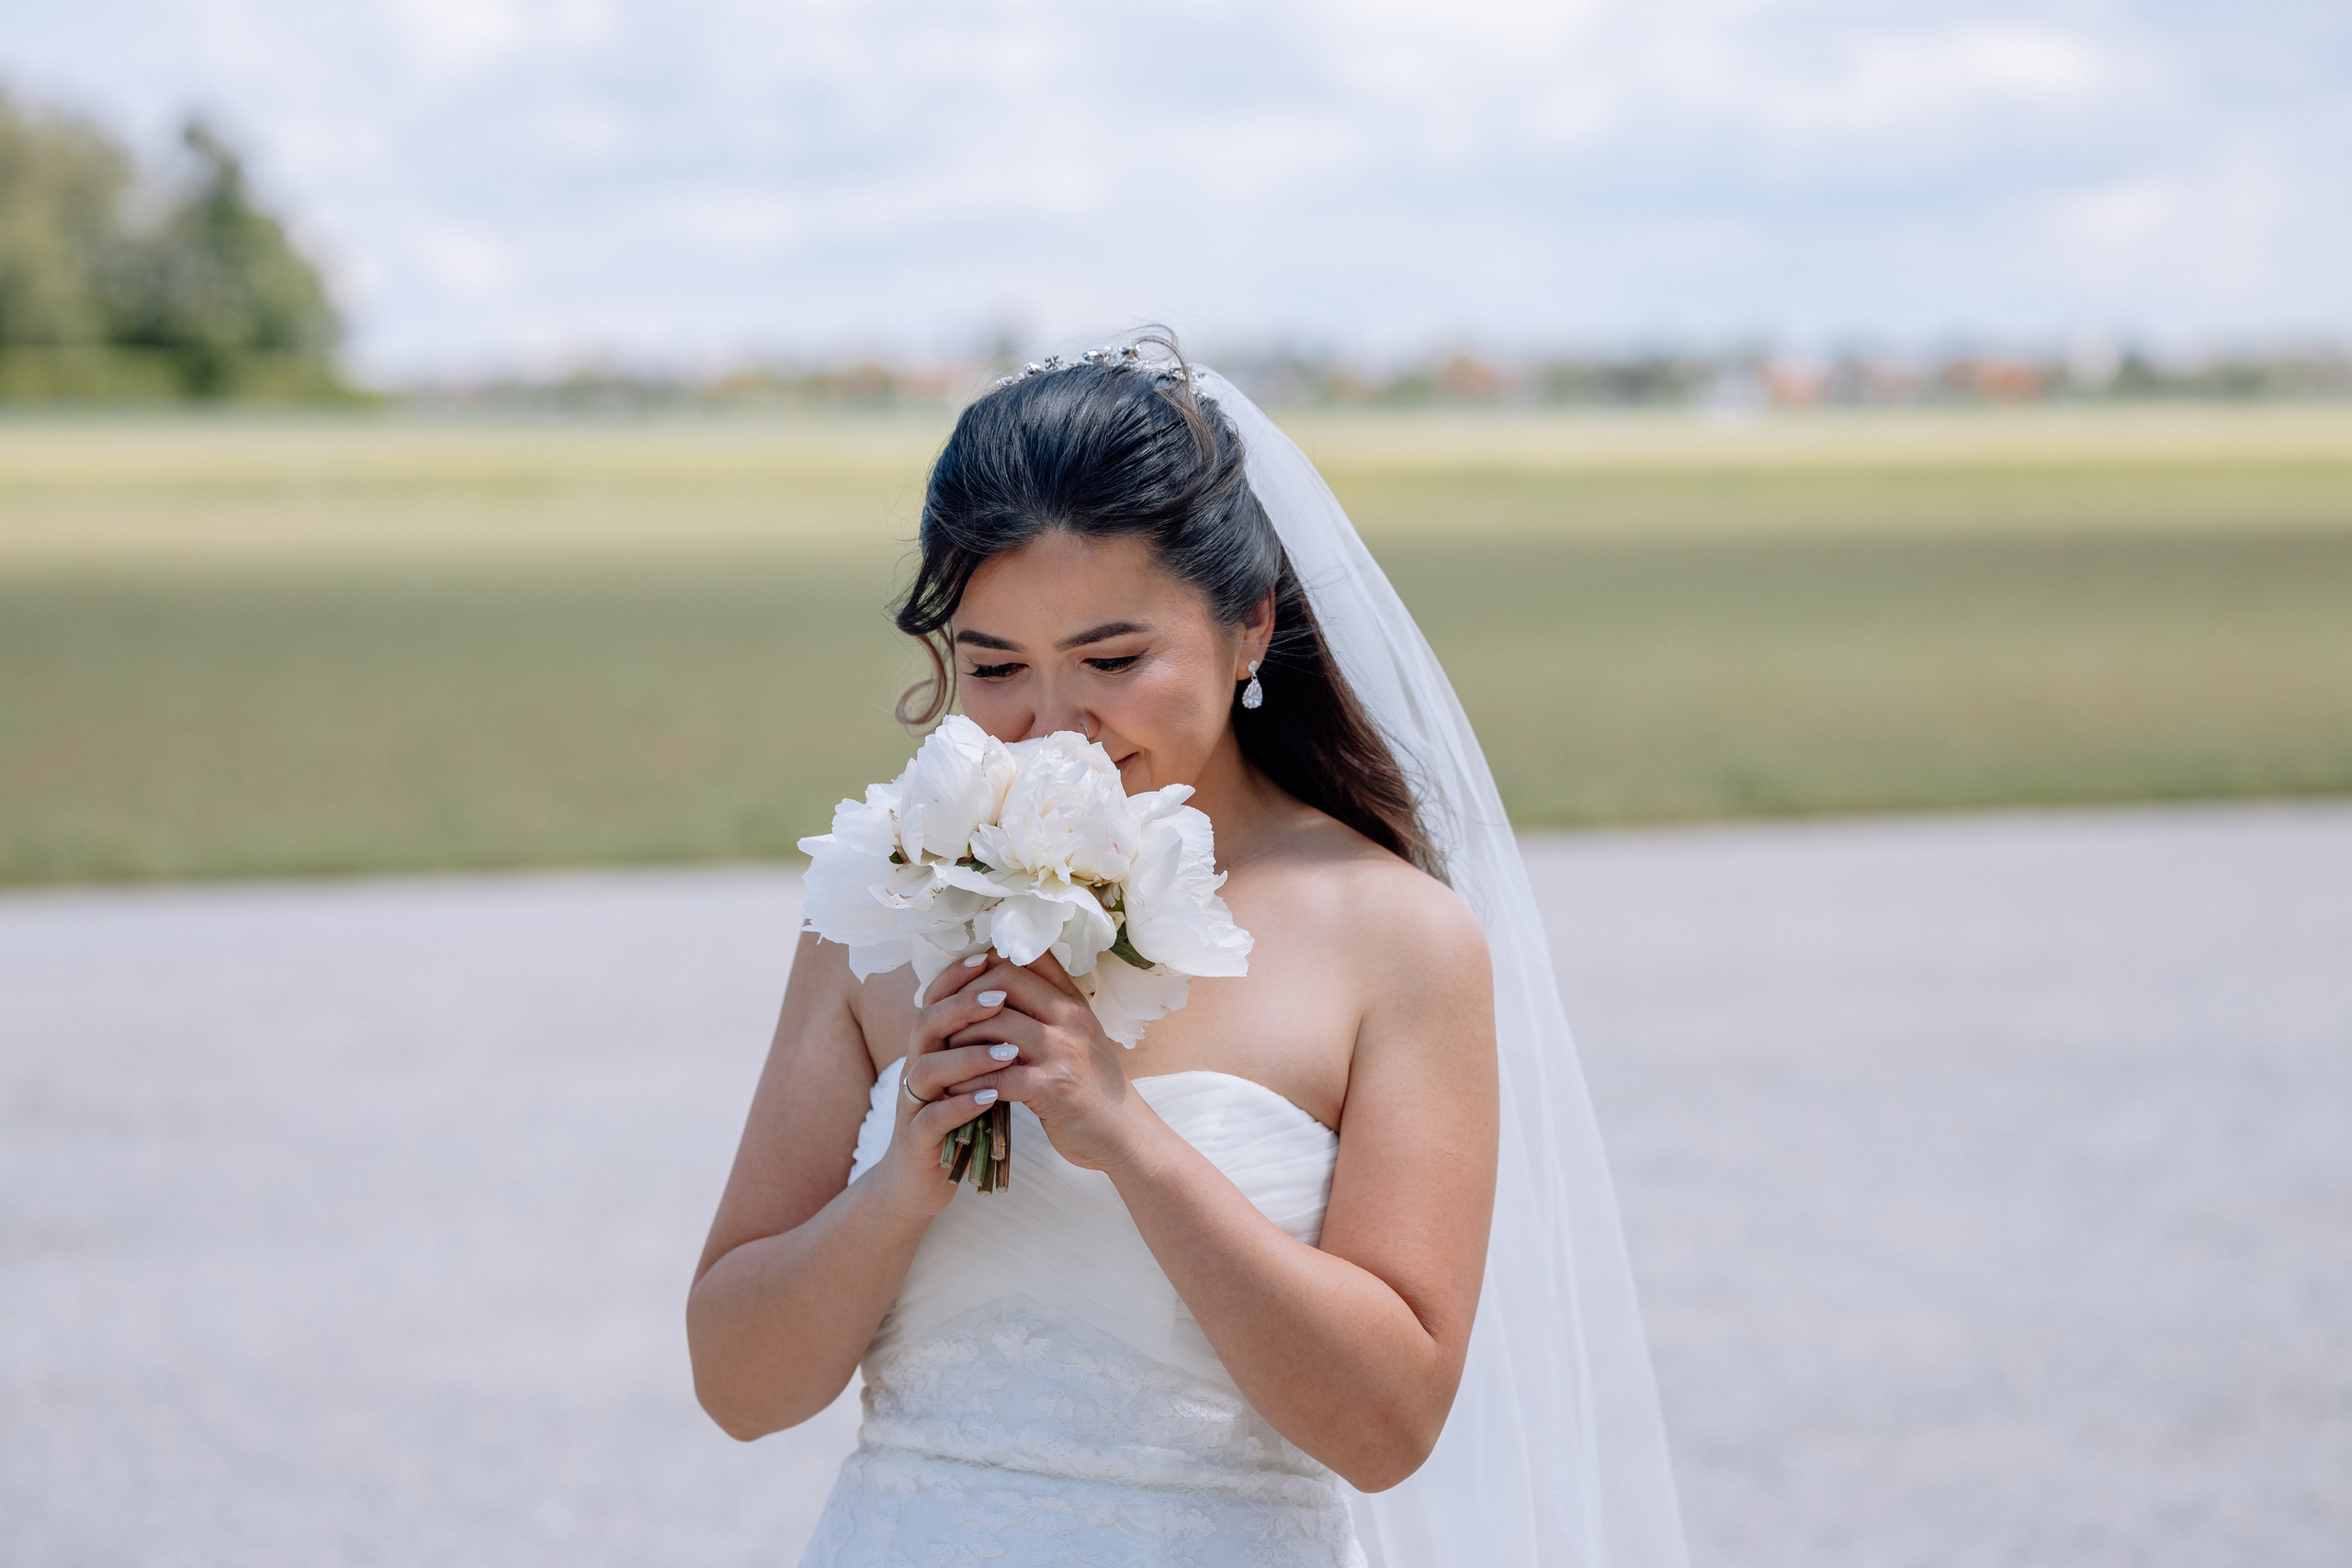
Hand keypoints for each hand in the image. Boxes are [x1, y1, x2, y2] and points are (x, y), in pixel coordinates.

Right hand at [872, 954, 1024, 1217]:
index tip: (989, 956)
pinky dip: (960, 1106)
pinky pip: (932, 1118)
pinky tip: (989, 1098)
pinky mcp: (916, 1141)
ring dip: (967, 1057)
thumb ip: (982, 1038)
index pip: (936, 999)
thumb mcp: (967, 1075)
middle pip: (926, 1024)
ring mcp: (912, 1105)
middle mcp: (915, 1069)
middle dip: (963, 1007)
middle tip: (1001, 999)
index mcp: (930, 1048)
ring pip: (926, 1070)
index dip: (957, 976)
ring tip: (1008, 1052)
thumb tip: (1016, 993)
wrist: (919, 1183)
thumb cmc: (954, 1121)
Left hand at [939, 951, 1152, 1173]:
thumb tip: (994, 984)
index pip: (1024, 957)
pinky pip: (997, 1075)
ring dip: (961, 1040)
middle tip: (943, 1020)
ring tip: (944, 1055)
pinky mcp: (1052, 1088)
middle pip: (1005, 979)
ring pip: (995, 1023)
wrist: (1122, 1133)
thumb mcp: (1077, 1035)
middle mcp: (1070, 1018)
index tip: (957, 985)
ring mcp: (1062, 1051)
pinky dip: (970, 1082)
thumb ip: (1045, 1008)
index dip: (983, 963)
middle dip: (965, 997)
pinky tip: (957, 1091)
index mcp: (1072, 1001)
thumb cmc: (1090, 1085)